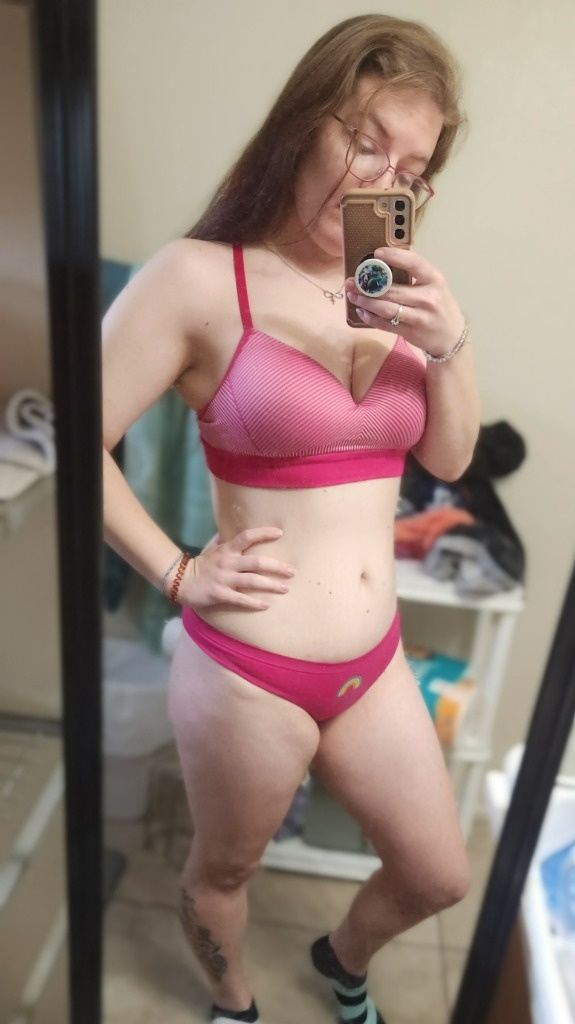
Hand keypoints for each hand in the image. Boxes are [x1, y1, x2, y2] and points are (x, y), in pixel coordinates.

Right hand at [179, 527, 294, 610]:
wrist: (181, 581)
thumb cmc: (203, 565)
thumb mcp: (217, 551)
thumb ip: (232, 546)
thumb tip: (251, 537)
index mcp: (227, 550)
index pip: (247, 536)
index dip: (263, 533)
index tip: (280, 533)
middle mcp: (227, 562)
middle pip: (256, 562)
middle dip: (277, 567)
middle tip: (292, 571)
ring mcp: (223, 579)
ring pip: (252, 581)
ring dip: (271, 585)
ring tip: (286, 588)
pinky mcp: (219, 594)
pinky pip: (240, 599)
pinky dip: (254, 603)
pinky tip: (266, 605)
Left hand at [347, 246, 465, 357]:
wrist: (451, 336)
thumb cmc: (439, 305)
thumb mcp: (434, 285)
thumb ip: (415, 274)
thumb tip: (386, 259)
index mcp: (435, 280)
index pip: (414, 263)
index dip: (395, 256)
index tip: (376, 253)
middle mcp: (429, 298)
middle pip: (392, 290)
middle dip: (368, 285)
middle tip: (351, 281)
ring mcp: (420, 317)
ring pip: (386, 308)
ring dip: (366, 302)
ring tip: (353, 296)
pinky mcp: (411, 333)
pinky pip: (385, 324)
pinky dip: (370, 318)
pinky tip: (361, 311)